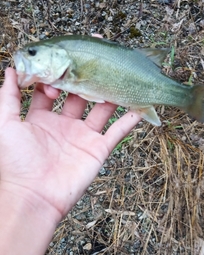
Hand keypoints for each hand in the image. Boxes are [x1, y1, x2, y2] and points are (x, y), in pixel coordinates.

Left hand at [0, 68, 140, 223]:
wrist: (34, 197)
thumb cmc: (16, 163)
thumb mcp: (5, 124)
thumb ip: (8, 97)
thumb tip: (11, 69)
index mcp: (41, 118)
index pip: (51, 90)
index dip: (53, 77)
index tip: (56, 67)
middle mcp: (63, 125)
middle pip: (78, 96)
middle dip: (85, 77)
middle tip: (94, 57)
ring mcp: (82, 137)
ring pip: (100, 110)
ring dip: (109, 93)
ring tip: (117, 74)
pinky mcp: (97, 150)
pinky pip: (117, 132)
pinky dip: (129, 119)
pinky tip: (139, 105)